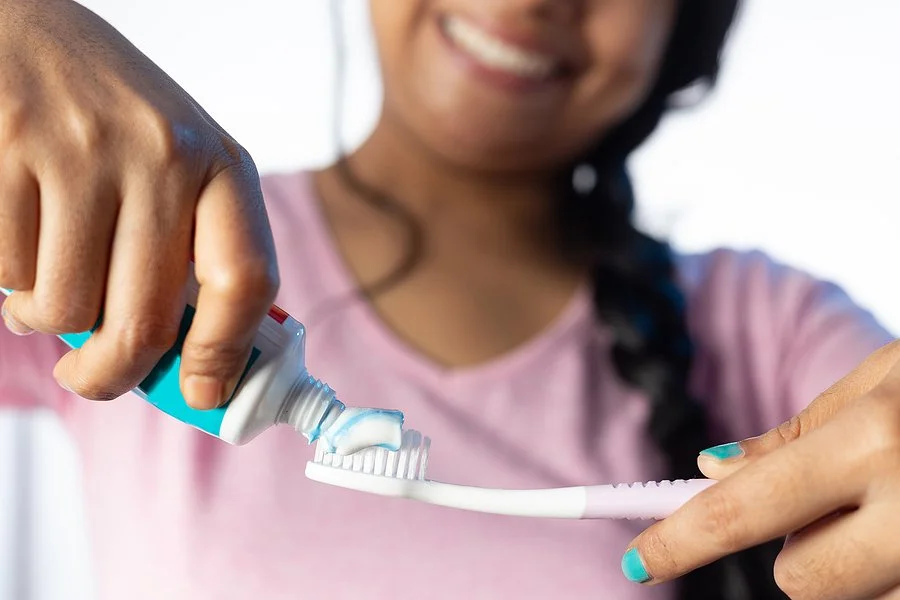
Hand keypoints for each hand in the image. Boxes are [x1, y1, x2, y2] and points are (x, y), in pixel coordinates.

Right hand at [0, 0, 277, 407]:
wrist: (20, 24)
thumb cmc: (108, 115)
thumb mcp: (176, 163)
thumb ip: (190, 245)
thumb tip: (198, 361)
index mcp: (221, 163)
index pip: (245, 277)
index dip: (227, 352)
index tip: (207, 393)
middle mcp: (163, 154)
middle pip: (146, 320)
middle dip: (112, 374)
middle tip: (92, 378)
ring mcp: (85, 149)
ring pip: (67, 308)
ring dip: (49, 317)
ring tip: (47, 278)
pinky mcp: (10, 145)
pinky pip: (7, 270)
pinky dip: (8, 278)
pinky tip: (20, 235)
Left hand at [622, 340, 899, 598]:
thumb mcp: (879, 380)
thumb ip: (794, 434)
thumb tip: (712, 468)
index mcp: (869, 440)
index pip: (744, 509)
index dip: (679, 540)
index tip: (637, 561)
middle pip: (798, 576)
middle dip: (798, 545)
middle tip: (839, 497)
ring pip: (846, 594)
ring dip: (854, 559)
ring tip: (896, 501)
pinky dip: (887, 571)